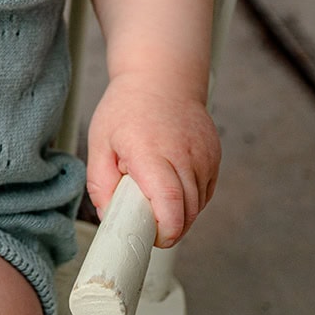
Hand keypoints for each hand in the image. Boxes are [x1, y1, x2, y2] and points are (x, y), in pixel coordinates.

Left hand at [85, 75, 219, 247]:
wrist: (161, 78)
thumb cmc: (127, 108)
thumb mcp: (100, 141)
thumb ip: (100, 182)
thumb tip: (109, 215)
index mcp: (150, 152)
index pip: (169, 203)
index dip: (165, 230)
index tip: (151, 237)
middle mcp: (183, 155)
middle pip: (187, 212)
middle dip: (168, 227)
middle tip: (146, 220)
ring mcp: (204, 156)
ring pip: (198, 205)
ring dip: (179, 214)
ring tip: (155, 196)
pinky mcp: (215, 157)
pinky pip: (205, 193)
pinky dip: (191, 200)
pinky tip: (172, 186)